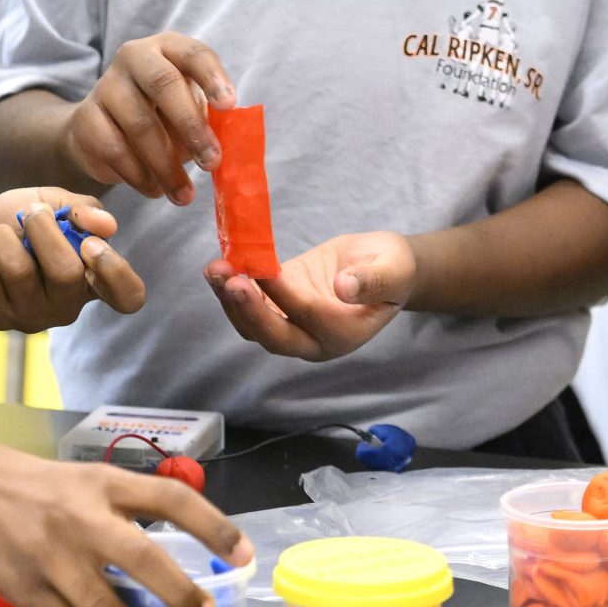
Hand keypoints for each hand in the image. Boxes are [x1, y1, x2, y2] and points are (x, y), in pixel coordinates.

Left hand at [0, 191, 142, 331]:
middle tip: (30, 213)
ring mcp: (28, 318)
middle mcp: (66, 307)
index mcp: (90, 279)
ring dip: (3, 237)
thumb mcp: (53, 202)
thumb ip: (82, 209)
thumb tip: (107, 225)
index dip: (115, 270)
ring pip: (19, 271)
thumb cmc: (19, 224)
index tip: (89, 243)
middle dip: (43, 230)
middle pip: (66, 275)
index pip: (128, 297)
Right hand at [0, 445, 250, 606]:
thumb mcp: (83, 481)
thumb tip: (175, 555)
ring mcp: (52, 558)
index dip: (211, 525)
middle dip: (177, 592)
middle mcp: (82, 519)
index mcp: (103, 485)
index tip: (244, 555)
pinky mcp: (27, 591)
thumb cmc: (28, 486)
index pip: (169, 498)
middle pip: (140, 556)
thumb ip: (125, 509)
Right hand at [60, 33, 233, 205]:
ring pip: (140, 124)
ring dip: (167, 165)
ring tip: (184, 194)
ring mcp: (105, 85)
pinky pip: (116, 150)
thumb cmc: (159, 114)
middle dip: (191, 125)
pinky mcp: (86, 118)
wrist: (101, 129)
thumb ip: (207, 120)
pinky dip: (140, 176)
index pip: (193, 54)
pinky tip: (155, 189)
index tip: (228, 105)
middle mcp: (134, 57)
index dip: (212, 78)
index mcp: (168, 48)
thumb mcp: (187, 108)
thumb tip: (223, 150)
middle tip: (211, 161)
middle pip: (163, 83)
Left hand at [205, 231, 414, 360]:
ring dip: (230, 300)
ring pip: (253, 325)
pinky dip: (231, 290)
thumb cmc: (393, 269)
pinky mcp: (277, 307)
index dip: (283, 293)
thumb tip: (345, 288)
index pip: (307, 315)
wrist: (382, 268)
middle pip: (272, 335)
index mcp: (343, 334)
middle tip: (226, 279)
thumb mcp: (393, 269)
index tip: (262, 269)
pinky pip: (250, 307)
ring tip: (214, 269)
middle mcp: (313, 340)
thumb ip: (373, 281)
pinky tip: (219, 266)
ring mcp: (292, 326)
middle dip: (246, 309)